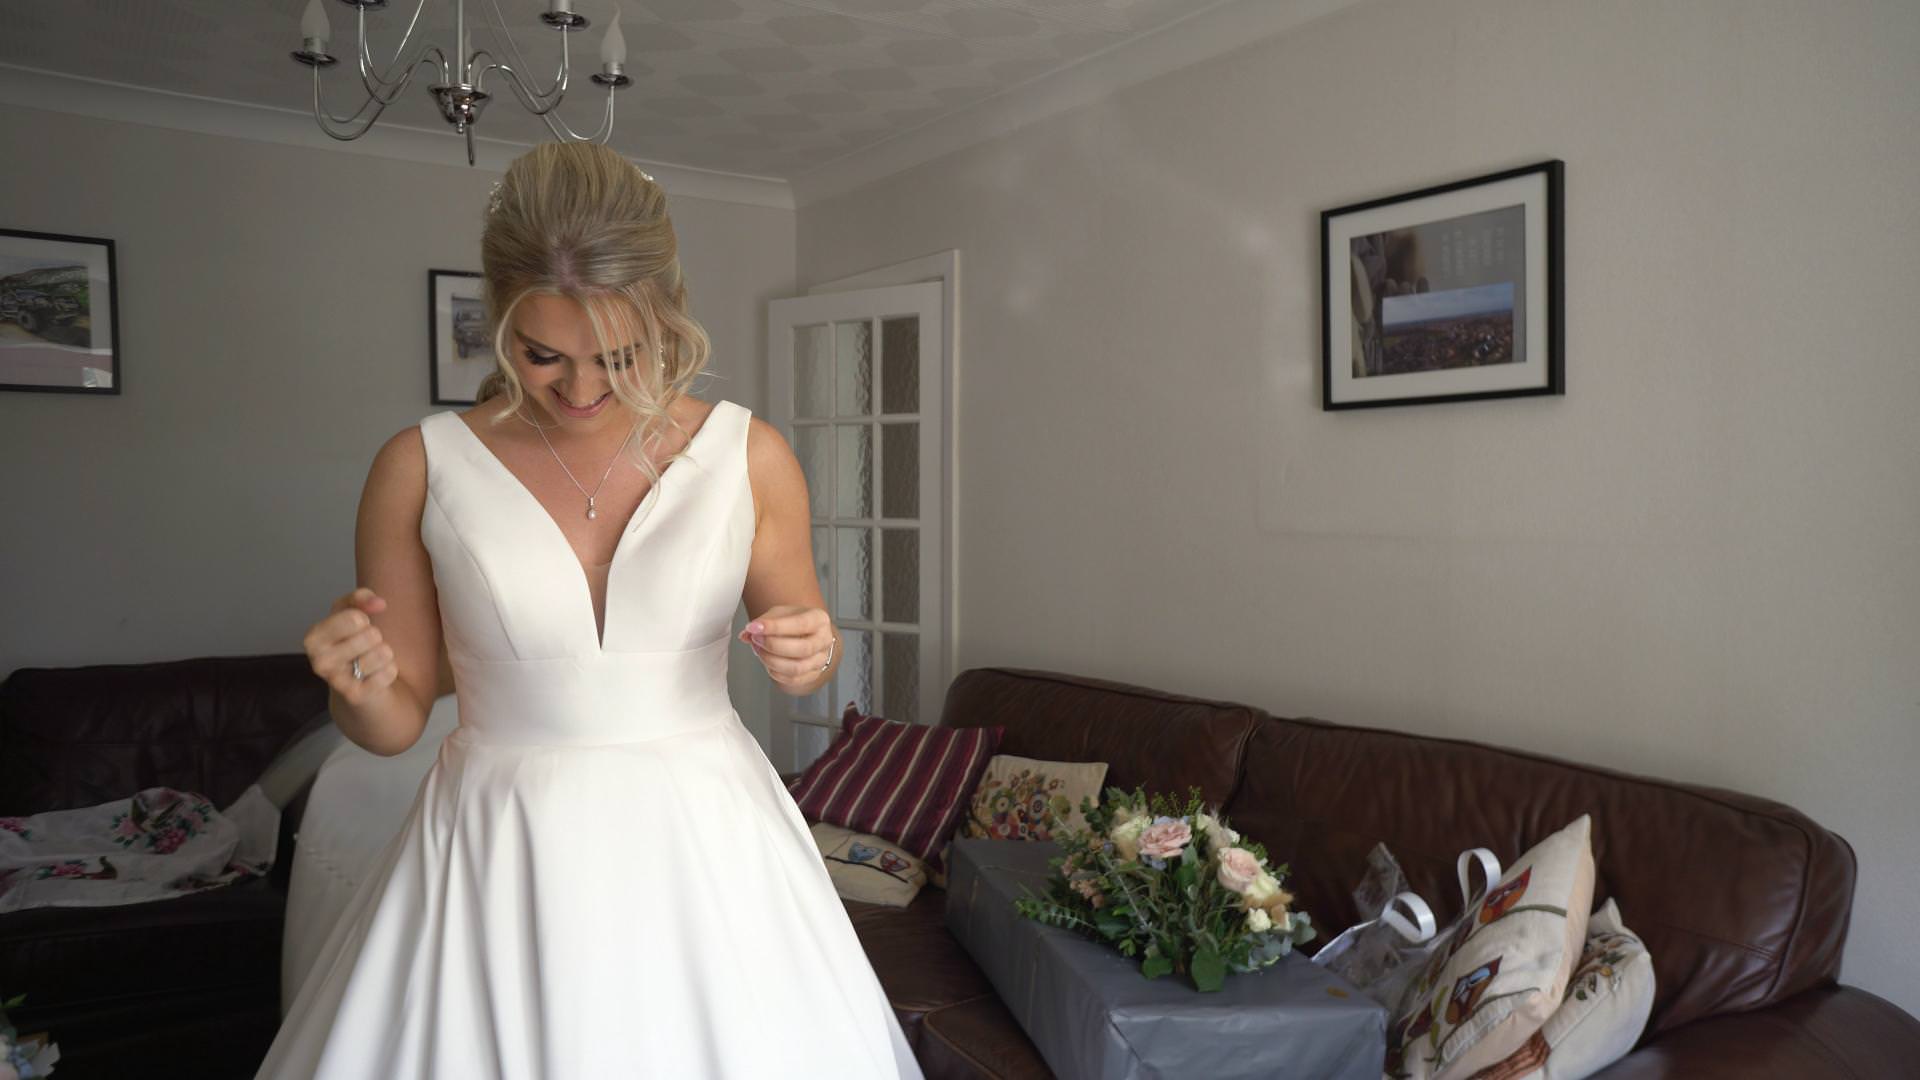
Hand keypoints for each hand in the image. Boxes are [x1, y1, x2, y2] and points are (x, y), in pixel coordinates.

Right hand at [305, 586, 395, 704]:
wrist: (355, 684)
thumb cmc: (351, 643)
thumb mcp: (349, 613)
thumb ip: (360, 598)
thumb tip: (378, 603)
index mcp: (314, 638)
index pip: (354, 618)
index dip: (363, 618)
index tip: (356, 626)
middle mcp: (320, 661)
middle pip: (371, 635)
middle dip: (375, 637)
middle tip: (363, 647)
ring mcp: (336, 681)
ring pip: (383, 653)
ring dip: (384, 654)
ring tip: (369, 660)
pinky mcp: (356, 696)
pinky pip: (389, 672)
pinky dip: (389, 670)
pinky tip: (375, 674)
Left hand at [738, 605, 837, 691]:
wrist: (804, 633)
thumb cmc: (793, 622)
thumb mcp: (779, 614)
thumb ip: (763, 622)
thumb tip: (747, 633)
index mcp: (819, 619)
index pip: (800, 624)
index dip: (775, 627)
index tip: (754, 627)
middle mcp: (824, 640)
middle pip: (802, 649)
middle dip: (773, 645)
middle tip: (755, 638)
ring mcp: (821, 659)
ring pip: (797, 667)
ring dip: (772, 660)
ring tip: (758, 650)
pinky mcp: (813, 674)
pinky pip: (794, 680)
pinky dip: (776, 673)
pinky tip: (767, 663)